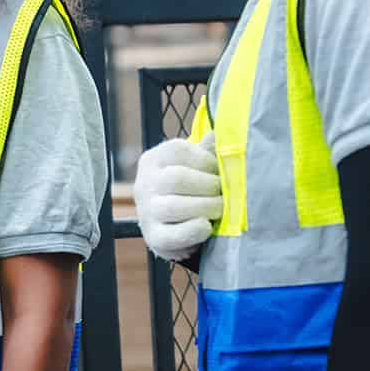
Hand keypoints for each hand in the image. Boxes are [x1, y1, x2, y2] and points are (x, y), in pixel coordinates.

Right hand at [132, 132, 222, 261]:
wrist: (172, 225)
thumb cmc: (188, 189)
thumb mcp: (193, 166)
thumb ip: (205, 151)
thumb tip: (218, 132)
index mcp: (153, 160)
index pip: (178, 150)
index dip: (206, 160)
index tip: (220, 171)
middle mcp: (144, 183)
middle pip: (176, 178)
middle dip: (209, 186)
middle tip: (225, 193)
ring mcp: (146, 211)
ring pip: (174, 206)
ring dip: (206, 207)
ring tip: (221, 209)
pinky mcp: (153, 237)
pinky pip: (173, 236)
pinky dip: (194, 231)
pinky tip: (207, 226)